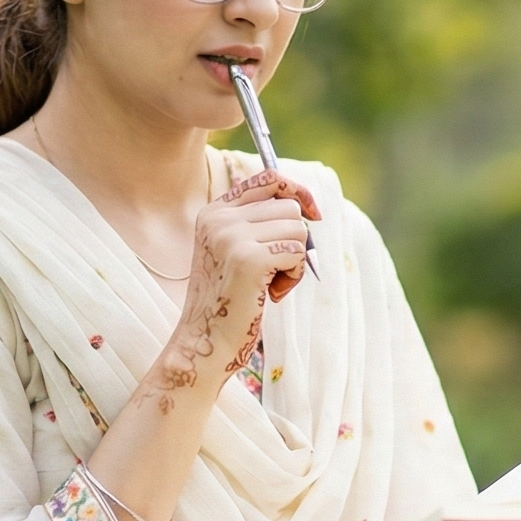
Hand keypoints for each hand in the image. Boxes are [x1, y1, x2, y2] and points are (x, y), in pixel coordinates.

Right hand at [172, 167, 318, 372]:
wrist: (205, 342)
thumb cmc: (227, 302)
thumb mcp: (234, 252)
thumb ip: (256, 224)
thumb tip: (303, 203)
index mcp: (213, 212)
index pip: (268, 178)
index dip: (298, 191)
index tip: (315, 213)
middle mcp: (220, 219)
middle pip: (289, 207)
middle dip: (293, 240)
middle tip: (274, 271)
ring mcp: (232, 236)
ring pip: (297, 229)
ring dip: (294, 260)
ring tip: (269, 284)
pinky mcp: (249, 259)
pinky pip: (297, 252)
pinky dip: (293, 276)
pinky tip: (271, 294)